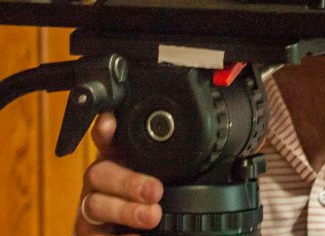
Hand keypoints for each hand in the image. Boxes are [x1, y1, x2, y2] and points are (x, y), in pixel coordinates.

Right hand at [74, 113, 163, 234]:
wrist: (135, 230)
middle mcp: (101, 179)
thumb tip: (213, 150)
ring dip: (124, 210)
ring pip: (95, 204)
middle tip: (155, 190)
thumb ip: (174, 163)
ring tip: (152, 216)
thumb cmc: (152, 195)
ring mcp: (90, 206)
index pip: (108, 140)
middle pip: (100, 172)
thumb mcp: (166, 173)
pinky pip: (93, 235)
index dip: (105, 131)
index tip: (110, 123)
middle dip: (128, 181)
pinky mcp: (87, 232)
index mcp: (119, 158)